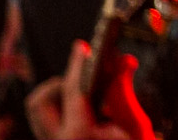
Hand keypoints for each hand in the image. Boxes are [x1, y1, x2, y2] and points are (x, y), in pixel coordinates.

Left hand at [23, 41, 150, 139]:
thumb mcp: (136, 126)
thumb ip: (124, 94)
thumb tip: (121, 64)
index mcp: (78, 135)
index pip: (73, 88)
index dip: (79, 63)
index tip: (84, 47)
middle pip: (40, 101)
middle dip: (59, 84)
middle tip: (84, 79)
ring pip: (42, 114)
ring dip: (62, 100)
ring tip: (90, 101)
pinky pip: (52, 125)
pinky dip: (67, 114)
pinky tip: (91, 116)